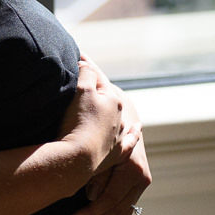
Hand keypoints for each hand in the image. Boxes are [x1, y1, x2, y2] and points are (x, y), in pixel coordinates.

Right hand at [57, 57, 123, 178]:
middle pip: (107, 98)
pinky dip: (134, 134)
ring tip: (96, 108)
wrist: (77, 158)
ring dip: (110, 111)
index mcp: (113, 99)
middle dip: (95, 89)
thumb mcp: (82, 90)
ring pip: (117, 119)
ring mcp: (117, 136)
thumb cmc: (78, 122)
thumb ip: (86, 72)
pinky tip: (138, 128)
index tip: (76, 55)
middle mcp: (119, 117)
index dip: (85, 67)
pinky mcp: (114, 154)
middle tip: (79, 84)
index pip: (97, 78)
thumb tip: (87, 64)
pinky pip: (129, 142)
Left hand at [67, 86, 150, 214]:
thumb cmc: (106, 127)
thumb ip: (98, 170)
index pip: (111, 201)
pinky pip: (124, 214)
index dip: (91, 214)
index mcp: (133, 169)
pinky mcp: (134, 189)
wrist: (122, 115)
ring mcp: (139, 186)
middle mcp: (140, 180)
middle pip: (116, 213)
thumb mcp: (101, 145)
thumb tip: (91, 196)